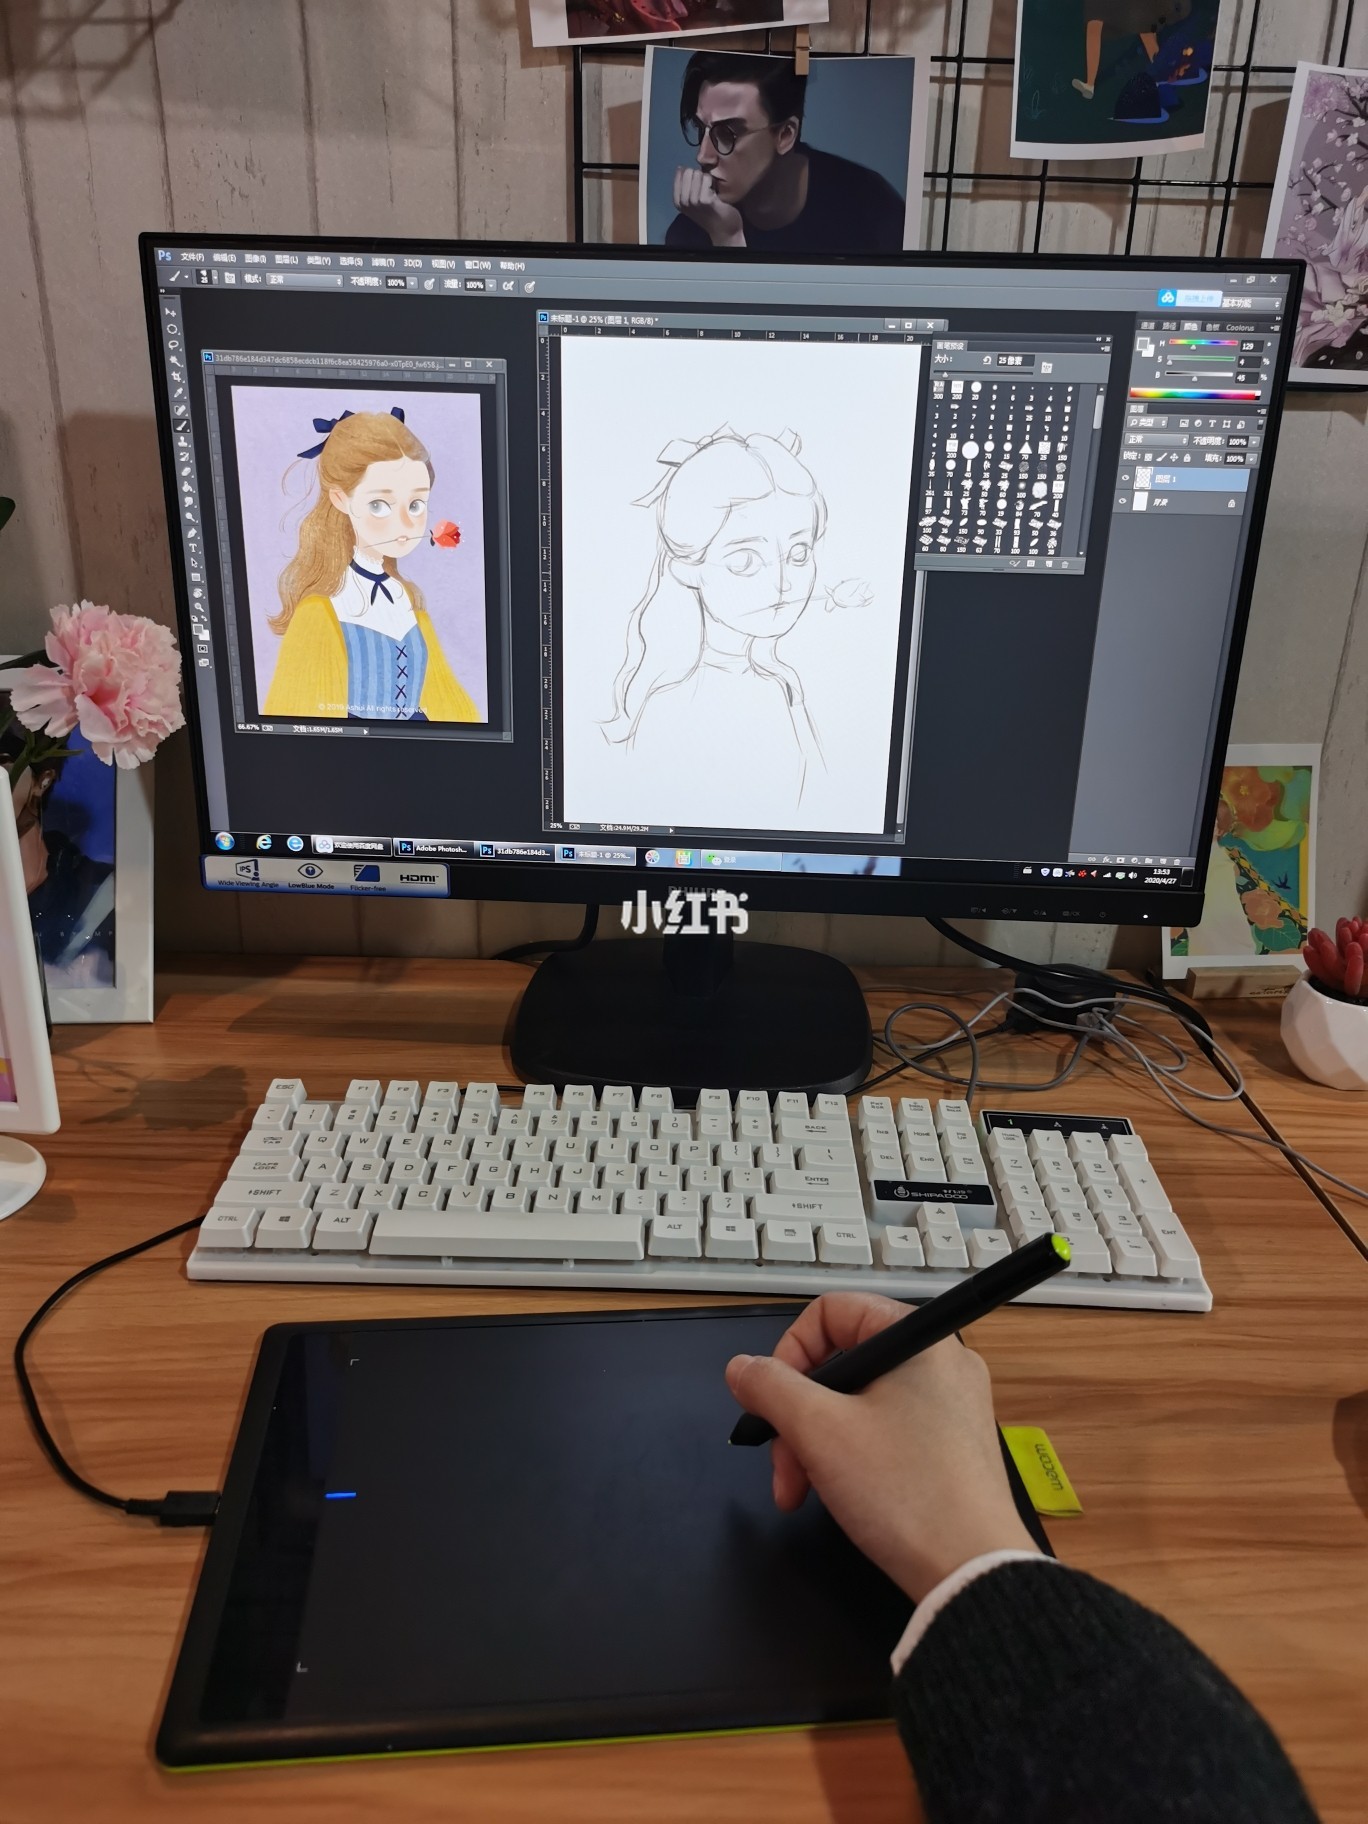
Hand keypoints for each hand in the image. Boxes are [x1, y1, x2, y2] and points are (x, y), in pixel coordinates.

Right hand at [673, 166, 745, 247]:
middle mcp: (683, 202)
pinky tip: (715, 194)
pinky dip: (712, 182)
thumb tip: (681, 168)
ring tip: (711, 192)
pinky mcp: (704, 200)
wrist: (723, 229)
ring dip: (707, 179)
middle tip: (706, 189)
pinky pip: (707, 178)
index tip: (698, 187)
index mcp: (678, 201)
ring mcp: (693, 201)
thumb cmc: (710, 212)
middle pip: (688, 171)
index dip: (692, 175)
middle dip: (699, 176)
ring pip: (697, 173)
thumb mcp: (692, 200)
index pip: (680, 173)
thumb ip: (685, 186)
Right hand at [725, 1294, 1039, 1603]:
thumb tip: (742, 1367)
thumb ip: (771, 1387)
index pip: (832, 1311)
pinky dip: (852, 1458)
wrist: (973, 1576)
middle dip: (797, 1416)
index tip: (772, 1402)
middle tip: (782, 1466)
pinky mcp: (953, 1448)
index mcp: (919, 1339)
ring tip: (799, 1493)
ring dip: (815, 1444)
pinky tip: (836, 1497)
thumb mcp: (820, 1431)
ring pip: (858, 1404)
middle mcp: (941, 1363)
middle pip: (841, 1364)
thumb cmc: (902, 1490)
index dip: (790, 1352)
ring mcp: (950, 1407)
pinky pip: (886, 1432)